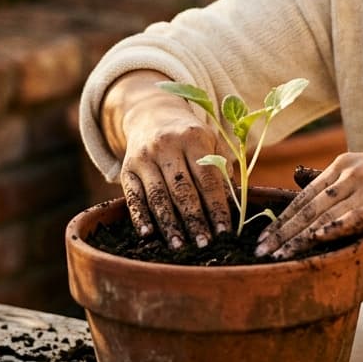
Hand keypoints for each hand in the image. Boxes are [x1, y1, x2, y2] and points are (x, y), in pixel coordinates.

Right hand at [119, 118, 232, 249]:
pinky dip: (140, 217)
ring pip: (157, 197)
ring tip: (180, 246)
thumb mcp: (210, 141)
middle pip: (182, 190)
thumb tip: (236, 205)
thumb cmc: (190, 136)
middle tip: (204, 245)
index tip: (225, 231)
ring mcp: (143, 158)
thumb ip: (223, 168)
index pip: (207, 178)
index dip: (216, 207)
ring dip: (170, 224)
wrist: (152, 115)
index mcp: (192, 138)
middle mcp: (166, 146)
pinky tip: (148, 235)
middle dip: (195, 220)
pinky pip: (133, 197)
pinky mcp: (126, 170)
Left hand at [255, 151, 362, 258]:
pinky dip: (325, 234)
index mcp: (347, 163)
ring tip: (274, 258)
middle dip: (279, 230)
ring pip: (320, 216)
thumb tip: (322, 195)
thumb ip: (349, 184)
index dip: (282, 216)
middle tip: (256, 251)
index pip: (305, 193)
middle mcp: (352, 170)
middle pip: (305, 205)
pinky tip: (309, 247)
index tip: (262, 235)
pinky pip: (347, 221)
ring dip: (294, 239)